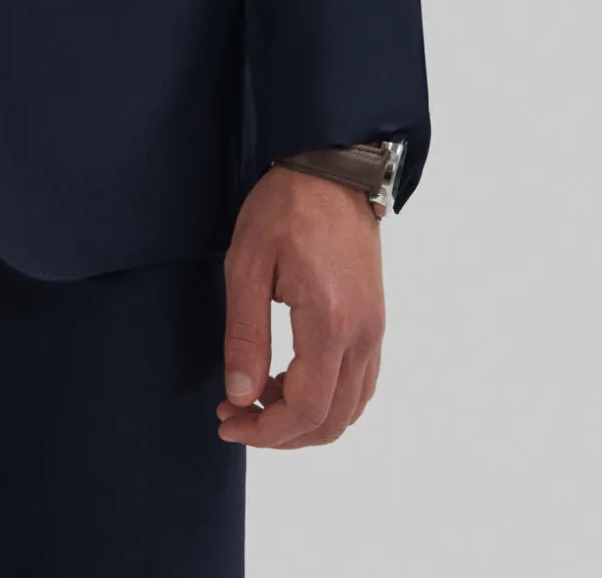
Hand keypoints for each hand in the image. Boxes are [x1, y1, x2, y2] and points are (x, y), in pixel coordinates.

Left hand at [216, 165, 384, 447]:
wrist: (332, 168)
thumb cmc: (286, 207)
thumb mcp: (247, 263)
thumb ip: (244, 334)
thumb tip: (239, 395)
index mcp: (330, 322)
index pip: (306, 409)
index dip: (265, 430)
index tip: (227, 421)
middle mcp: (362, 335)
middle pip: (332, 421)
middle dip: (282, 434)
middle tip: (236, 415)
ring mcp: (374, 330)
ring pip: (350, 408)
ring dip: (305, 419)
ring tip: (259, 395)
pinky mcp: (375, 321)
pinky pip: (360, 384)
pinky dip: (327, 399)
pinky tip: (291, 380)